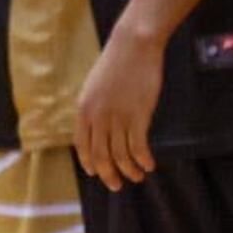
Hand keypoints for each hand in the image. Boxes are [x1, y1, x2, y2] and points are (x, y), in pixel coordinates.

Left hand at [76, 20, 163, 189]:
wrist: (133, 47)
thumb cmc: (116, 64)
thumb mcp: (94, 87)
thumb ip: (94, 108)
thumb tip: (99, 128)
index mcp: (83, 110)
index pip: (82, 145)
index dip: (89, 162)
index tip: (96, 173)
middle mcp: (97, 117)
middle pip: (101, 155)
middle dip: (109, 174)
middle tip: (117, 185)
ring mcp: (118, 117)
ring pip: (121, 154)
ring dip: (129, 170)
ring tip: (137, 177)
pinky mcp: (138, 116)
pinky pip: (138, 146)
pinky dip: (143, 160)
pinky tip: (149, 165)